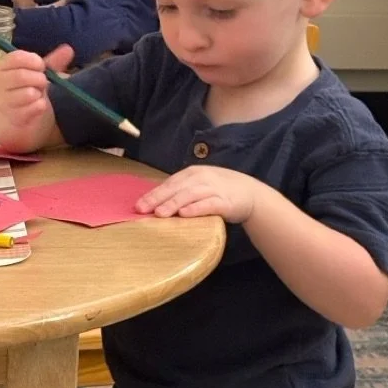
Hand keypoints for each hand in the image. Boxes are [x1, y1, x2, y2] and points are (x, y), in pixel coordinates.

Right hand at [0, 44, 72, 129]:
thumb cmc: (26, 91)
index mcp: (2, 68)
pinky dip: (40, 106)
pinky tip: (37, 106)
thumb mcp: (38, 74)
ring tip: (38, 95)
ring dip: (39, 93)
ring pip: (28, 93)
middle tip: (43, 83)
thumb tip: (68, 49)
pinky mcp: (13, 117)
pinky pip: (34, 107)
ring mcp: (4, 102)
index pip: (16, 57)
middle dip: (39, 78)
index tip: (42, 66)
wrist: (16, 121)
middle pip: (21, 75)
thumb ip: (52, 62)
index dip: (33, 60)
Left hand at [135, 165, 264, 222]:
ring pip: (189, 196)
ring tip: (159, 213)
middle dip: (157, 199)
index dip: (153, 194)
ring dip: (173, 204)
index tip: (137, 205)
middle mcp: (201, 178)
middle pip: (176, 188)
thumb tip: (154, 202)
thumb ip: (180, 191)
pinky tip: (185, 214)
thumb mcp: (198, 185)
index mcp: (192, 174)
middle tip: (142, 209)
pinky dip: (196, 209)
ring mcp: (213, 189)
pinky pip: (208, 205)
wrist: (250, 193)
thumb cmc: (218, 190)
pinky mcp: (225, 202)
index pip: (168, 184)